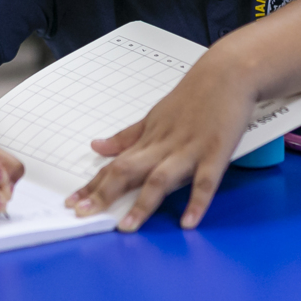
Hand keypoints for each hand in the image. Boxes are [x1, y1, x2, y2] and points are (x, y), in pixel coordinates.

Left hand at [65, 64, 257, 231]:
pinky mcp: (216, 152)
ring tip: (128, 227)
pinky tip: (188, 221)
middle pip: (128, 171)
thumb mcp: (155, 116)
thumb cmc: (194, 95)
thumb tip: (96, 147)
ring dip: (143, 203)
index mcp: (149, 139)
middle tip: (84, 215)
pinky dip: (197, 201)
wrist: (228, 73)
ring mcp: (189, 150)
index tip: (72, 203)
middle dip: (105, 194)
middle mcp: (164, 146)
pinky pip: (204, 181)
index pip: (114, 165)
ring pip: (161, 178)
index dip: (92, 186)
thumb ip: (127, 136)